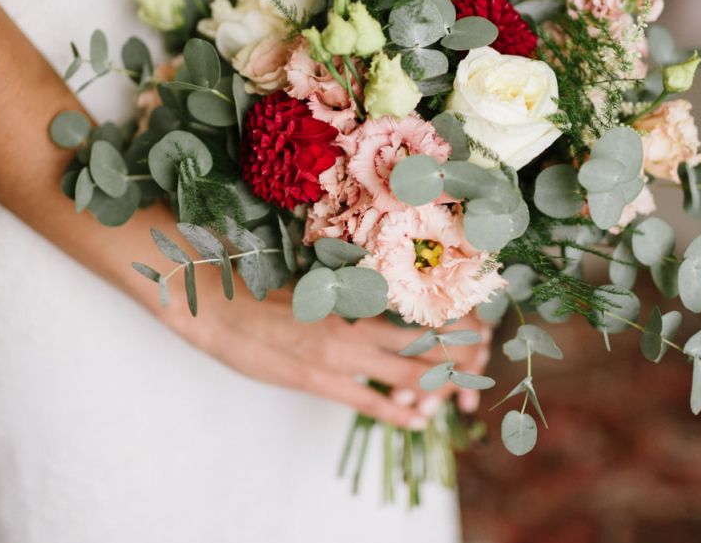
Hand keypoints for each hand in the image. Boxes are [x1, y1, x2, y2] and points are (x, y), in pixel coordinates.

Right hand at [165, 273, 491, 428]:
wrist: (218, 306)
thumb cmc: (265, 287)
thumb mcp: (315, 281)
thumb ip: (351, 292)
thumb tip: (382, 294)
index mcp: (356, 292)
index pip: (419, 306)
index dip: (452, 320)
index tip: (477, 326)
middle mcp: (356, 321)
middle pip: (424, 339)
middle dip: (458, 355)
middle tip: (482, 363)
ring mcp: (339, 353)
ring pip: (407, 371)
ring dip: (437, 386)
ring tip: (460, 396)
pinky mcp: (318, 380)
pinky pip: (369, 402)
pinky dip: (398, 411)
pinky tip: (417, 419)